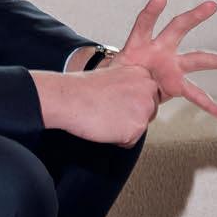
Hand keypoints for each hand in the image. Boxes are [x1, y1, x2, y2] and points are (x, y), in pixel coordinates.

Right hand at [29, 64, 159, 147]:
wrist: (68, 98)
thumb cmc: (82, 88)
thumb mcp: (113, 75)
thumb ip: (130, 85)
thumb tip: (134, 99)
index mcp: (142, 74)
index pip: (148, 97)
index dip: (129, 102)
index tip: (114, 100)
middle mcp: (148, 89)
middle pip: (148, 113)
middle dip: (130, 116)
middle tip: (109, 109)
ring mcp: (144, 109)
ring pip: (140, 128)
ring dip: (124, 128)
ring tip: (105, 116)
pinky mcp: (137, 128)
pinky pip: (131, 142)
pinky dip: (118, 139)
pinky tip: (105, 125)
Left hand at [114, 0, 216, 118]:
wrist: (118, 89)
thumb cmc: (113, 76)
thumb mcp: (107, 72)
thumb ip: (109, 77)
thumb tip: (96, 89)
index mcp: (139, 44)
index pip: (144, 24)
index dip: (150, 12)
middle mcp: (158, 50)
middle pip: (178, 29)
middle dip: (194, 17)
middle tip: (212, 4)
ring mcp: (170, 66)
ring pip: (196, 58)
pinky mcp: (174, 85)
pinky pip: (195, 95)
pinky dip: (209, 104)